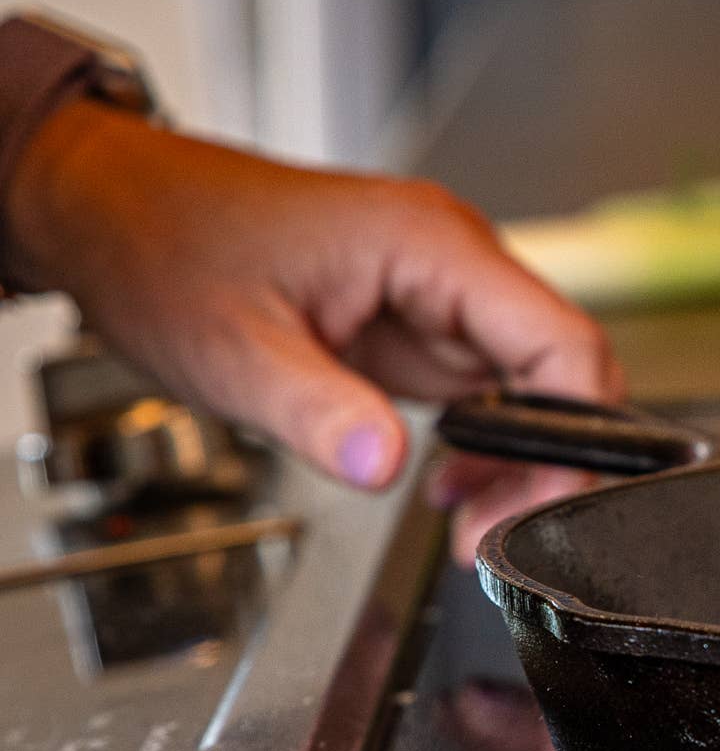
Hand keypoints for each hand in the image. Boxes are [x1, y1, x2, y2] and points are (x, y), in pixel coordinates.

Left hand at [3, 101, 618, 553]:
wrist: (113, 213)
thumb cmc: (165, 249)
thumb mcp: (233, 347)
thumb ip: (316, 410)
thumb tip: (387, 468)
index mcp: (433, 248)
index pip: (564, 344)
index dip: (576, 436)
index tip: (541, 506)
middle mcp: (455, 265)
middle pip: (561, 377)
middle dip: (545, 467)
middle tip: (490, 537)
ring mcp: (440, 295)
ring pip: (530, 392)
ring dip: (513, 466)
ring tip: (465, 526)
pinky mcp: (418, 324)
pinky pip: (483, 394)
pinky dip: (478, 449)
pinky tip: (437, 486)